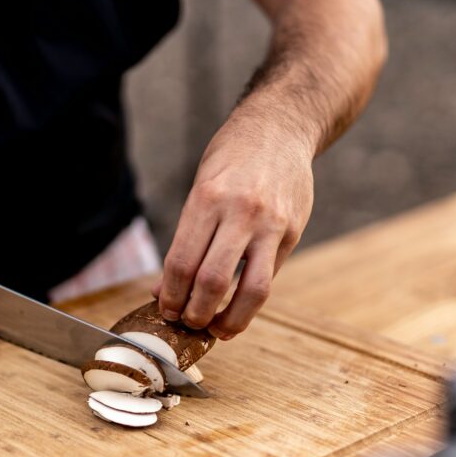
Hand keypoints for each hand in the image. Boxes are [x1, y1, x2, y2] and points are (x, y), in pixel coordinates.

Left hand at [153, 103, 314, 339]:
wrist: (281, 127)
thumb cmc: (232, 159)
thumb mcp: (200, 188)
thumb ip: (186, 241)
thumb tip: (163, 289)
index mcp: (207, 199)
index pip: (182, 262)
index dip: (171, 296)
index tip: (166, 310)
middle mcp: (240, 212)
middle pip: (212, 281)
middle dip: (196, 313)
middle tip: (188, 323)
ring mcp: (271, 224)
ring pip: (251, 290)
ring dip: (230, 319)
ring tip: (216, 329)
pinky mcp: (292, 232)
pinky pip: (269, 277)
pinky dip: (250, 300)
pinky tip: (238, 309)